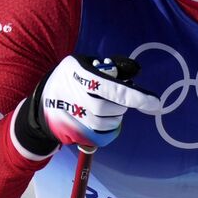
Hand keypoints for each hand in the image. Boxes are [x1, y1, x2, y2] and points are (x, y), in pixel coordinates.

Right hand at [13, 54, 159, 154]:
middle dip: (121, 105)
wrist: (42, 102)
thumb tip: (136, 71)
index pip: (112, 88)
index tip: (155, 103)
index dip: (136, 96)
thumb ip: (111, 66)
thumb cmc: (70, 79)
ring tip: (108, 108)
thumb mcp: (85, 63)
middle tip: (117, 99)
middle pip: (109, 107)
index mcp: (78, 73)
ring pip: (106, 122)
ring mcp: (71, 116)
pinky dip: (108, 128)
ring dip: (114, 117)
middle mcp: (73, 96)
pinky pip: (101, 134)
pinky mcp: (73, 132)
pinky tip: (104, 120)